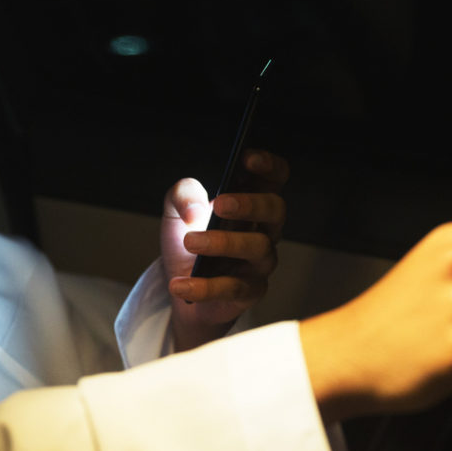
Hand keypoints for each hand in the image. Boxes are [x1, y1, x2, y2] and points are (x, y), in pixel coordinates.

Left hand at [160, 150, 288, 350]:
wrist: (180, 286)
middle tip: (220, 204)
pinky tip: (179, 283)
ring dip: (223, 243)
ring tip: (190, 241)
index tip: (246, 158)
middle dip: (250, 203)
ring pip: (257, 247)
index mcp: (251, 202)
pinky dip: (203, 286)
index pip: (275, 177)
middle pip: (275, 209)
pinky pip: (232, 288)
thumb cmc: (189, 240)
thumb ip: (182, 195)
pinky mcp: (249, 292)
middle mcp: (264, 229)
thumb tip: (194, 211)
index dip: (268, 165)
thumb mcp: (176, 211)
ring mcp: (260, 262)